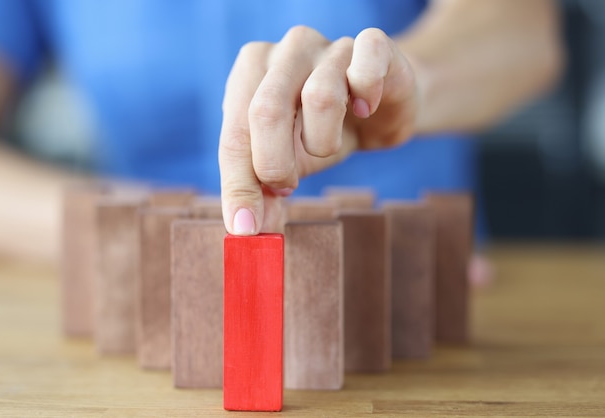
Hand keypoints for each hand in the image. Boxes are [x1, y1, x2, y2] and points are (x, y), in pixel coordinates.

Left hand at [219, 26, 417, 234]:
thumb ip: (263, 190)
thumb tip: (247, 229)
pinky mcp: (372, 45)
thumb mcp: (288, 162)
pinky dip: (366, 96)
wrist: (382, 108)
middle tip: (288, 187)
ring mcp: (328, 45)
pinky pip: (366, 68)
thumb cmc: (323, 132)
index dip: (238, 184)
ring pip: (320, 98)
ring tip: (327, 146)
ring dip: (324, 141)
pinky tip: (365, 110)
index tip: (247, 227)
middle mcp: (285, 51)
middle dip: (275, 164)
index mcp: (250, 72)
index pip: (234, 134)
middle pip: (266, 111)